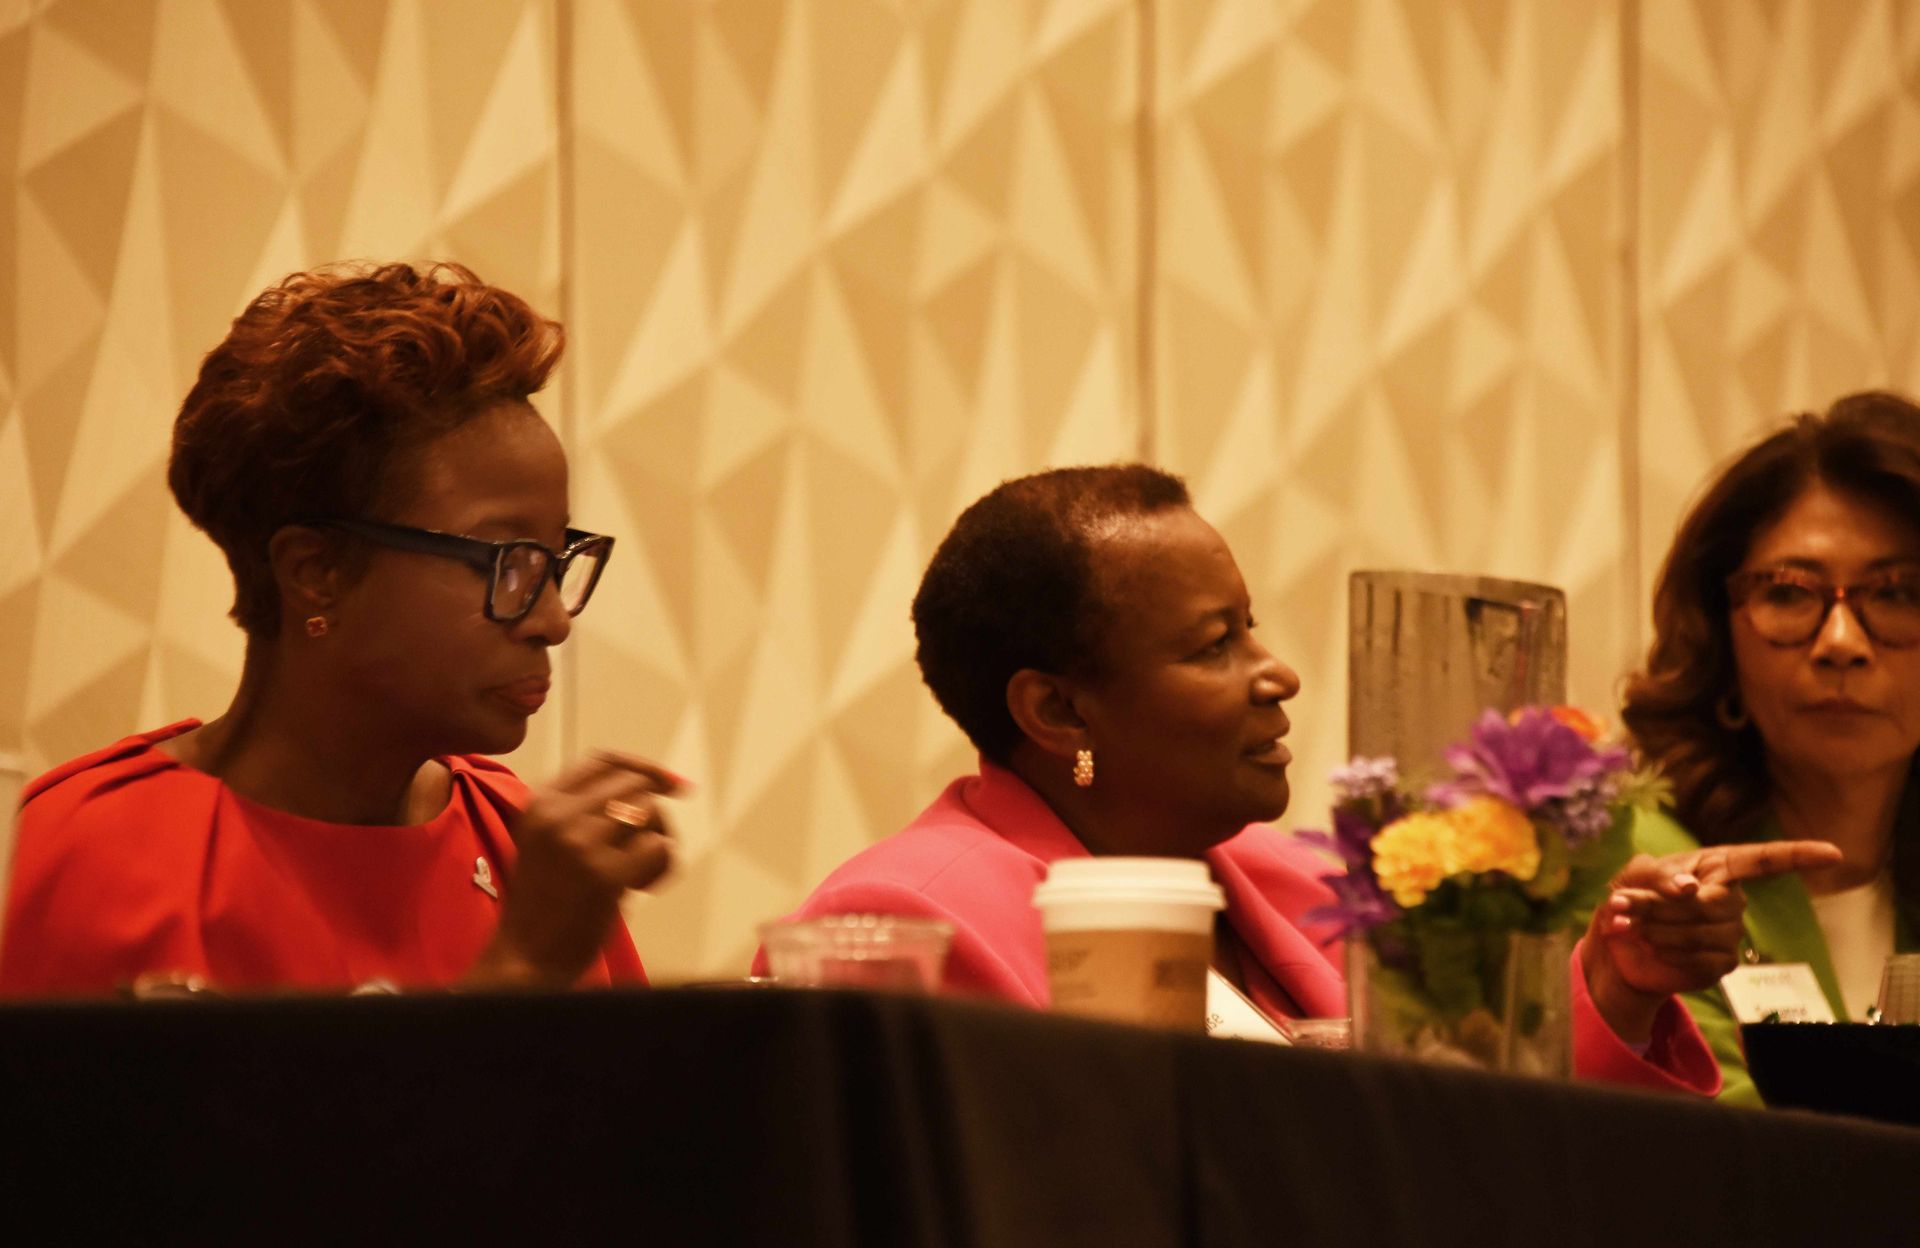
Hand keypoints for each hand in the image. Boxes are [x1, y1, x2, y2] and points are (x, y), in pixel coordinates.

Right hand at [465, 750, 685, 988]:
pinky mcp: (604, 875)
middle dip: (654, 814)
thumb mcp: (551, 839)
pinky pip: (659, 848)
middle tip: (648, 850)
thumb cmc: (547, 901)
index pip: (603, 760)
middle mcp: (557, 815)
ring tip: (642, 874)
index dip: (642, 768)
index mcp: (541, 802)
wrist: (525, 958)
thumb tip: (659, 782)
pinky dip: (662, 868)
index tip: (671, 785)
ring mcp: (580, 843)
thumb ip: (588, 809)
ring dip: (660, 840)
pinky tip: (642, 889)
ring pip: (650, 811)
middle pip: (634, 784)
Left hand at [1581, 839, 1841, 1042]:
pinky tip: (1650, 946)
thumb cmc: (1630, 897)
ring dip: (1657, 928)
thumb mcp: (1633, 875)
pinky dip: (1667, 951)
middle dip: (1661, 905)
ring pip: (1703, 932)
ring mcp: (1729, 934)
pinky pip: (1701, 959)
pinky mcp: (1720, 965)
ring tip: (1630, 924)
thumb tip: (1691, 887)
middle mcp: (1731, 899)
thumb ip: (1658, 875)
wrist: (1618, 945)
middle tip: (1624, 903)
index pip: (1763, 860)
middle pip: (1712, 904)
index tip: (1833, 854)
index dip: (1798, 856)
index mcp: (1717, 867)